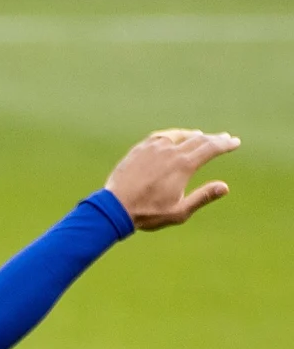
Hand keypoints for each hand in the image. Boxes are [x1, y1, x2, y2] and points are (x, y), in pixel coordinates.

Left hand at [107, 128, 239, 230]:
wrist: (113, 207)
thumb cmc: (147, 213)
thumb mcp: (179, 211)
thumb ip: (202, 197)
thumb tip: (224, 187)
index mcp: (184, 165)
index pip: (211, 148)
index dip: (225, 144)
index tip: (235, 142)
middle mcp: (170, 151)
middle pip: (198, 139)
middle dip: (214, 138)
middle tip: (224, 138)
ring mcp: (153, 148)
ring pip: (179, 135)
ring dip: (193, 135)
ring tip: (201, 137)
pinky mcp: (139, 150)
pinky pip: (160, 137)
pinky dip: (173, 136)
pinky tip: (174, 138)